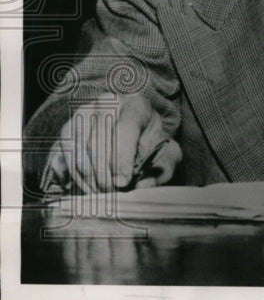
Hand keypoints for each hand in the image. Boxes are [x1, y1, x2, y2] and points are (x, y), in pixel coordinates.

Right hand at [44, 92, 180, 193]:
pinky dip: (70, 176)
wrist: (135, 127)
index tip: (122, 182)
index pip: (125, 129)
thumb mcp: (167, 152)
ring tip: (99, 196)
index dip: (121, 159)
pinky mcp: (66, 128)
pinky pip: (61, 155)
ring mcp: (82, 114)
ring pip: (76, 151)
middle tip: (111, 195)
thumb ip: (162, 168)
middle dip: (102, 175)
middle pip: (96, 142)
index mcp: (135, 105)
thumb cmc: (150, 142)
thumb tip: (142, 187)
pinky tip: (82, 188)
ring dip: (85, 179)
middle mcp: (105, 103)